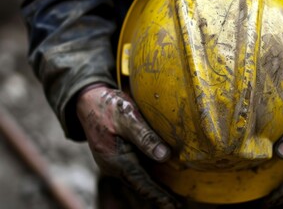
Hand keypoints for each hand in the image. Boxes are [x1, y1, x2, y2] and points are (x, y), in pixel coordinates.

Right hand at [76, 85, 179, 208]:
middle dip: (160, 197)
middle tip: (180, 206)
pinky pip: (136, 171)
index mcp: (116, 160)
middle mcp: (115, 166)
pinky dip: (150, 178)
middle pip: (141, 186)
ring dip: (156, 189)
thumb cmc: (107, 106)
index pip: (142, 183)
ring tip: (174, 200)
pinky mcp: (119, 156)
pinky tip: (162, 181)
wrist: (87, 100)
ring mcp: (115, 163)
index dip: (159, 195)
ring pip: (139, 180)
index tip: (174, 206)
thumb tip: (164, 155)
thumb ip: (145, 136)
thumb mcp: (127, 117)